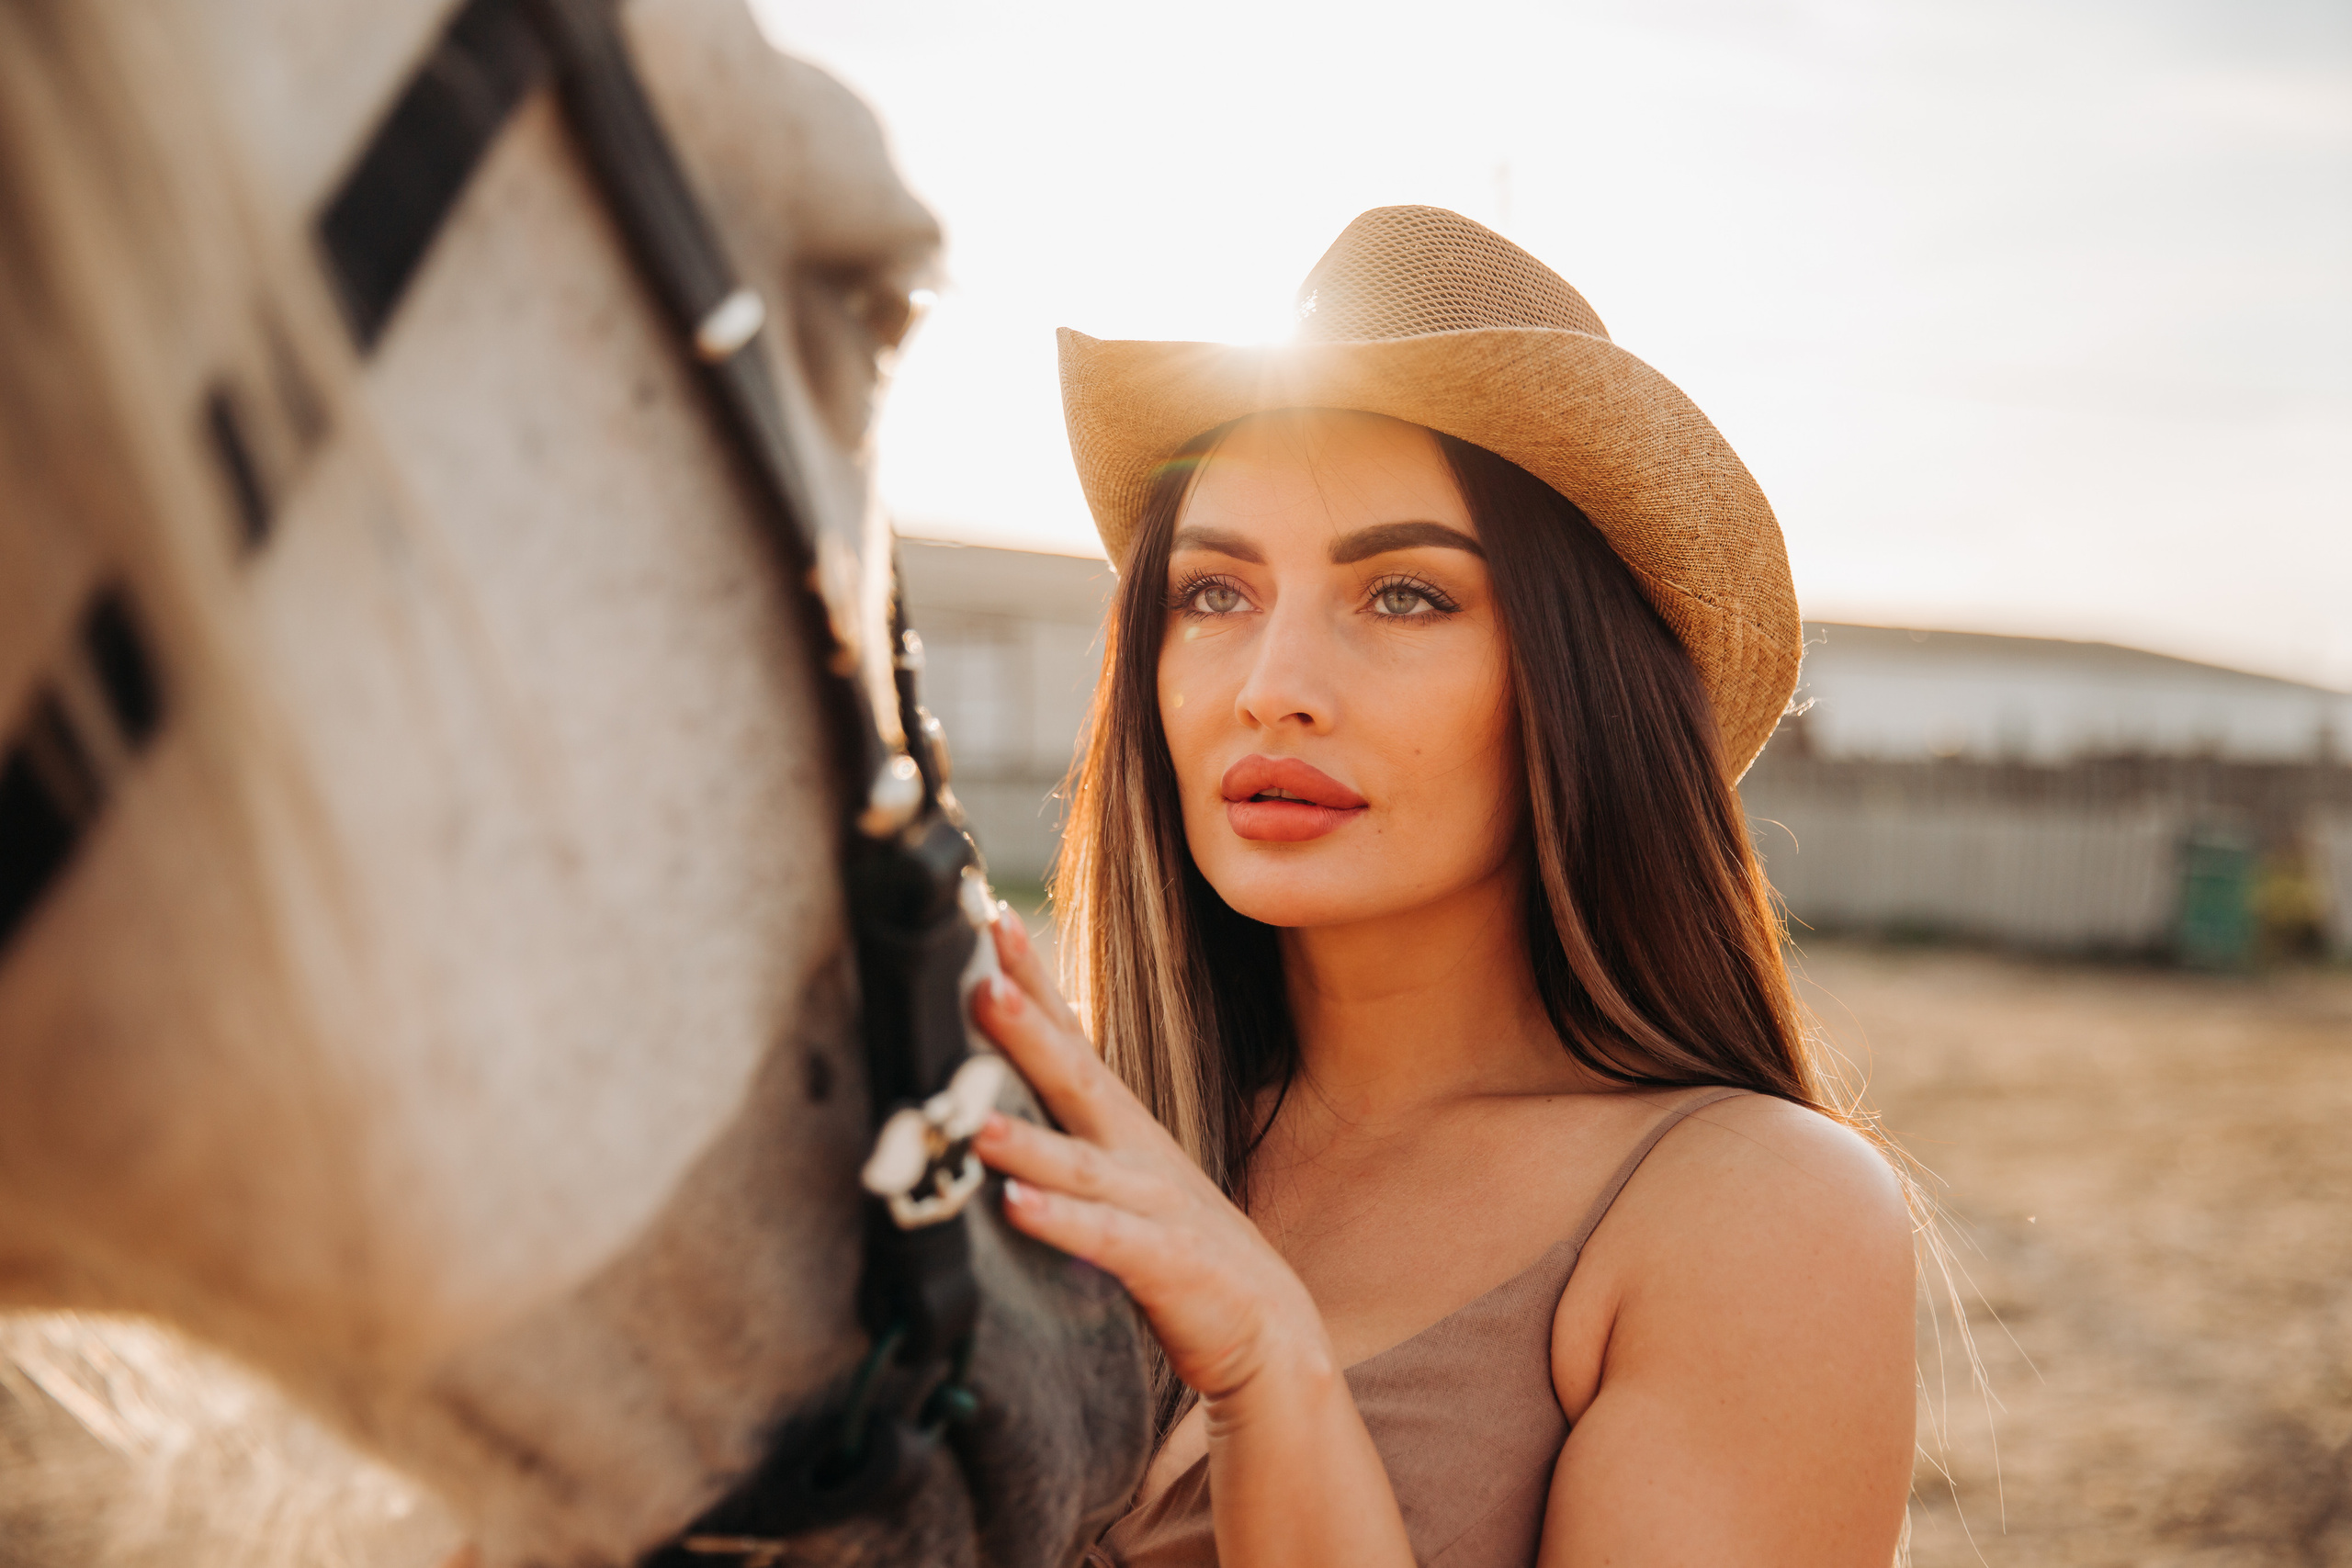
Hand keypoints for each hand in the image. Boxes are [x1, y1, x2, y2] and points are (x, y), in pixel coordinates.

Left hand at [970, 912, 1327, 1402]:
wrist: (1272, 1330)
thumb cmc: (1180, 1254)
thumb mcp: (1121, 1183)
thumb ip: (1068, 1140)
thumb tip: (988, 1101)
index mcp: (1124, 1129)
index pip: (1072, 1041)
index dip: (1033, 982)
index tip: (989, 919)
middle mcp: (1137, 1153)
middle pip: (1077, 1079)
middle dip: (1029, 1028)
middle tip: (980, 980)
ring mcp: (1155, 1205)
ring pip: (1082, 1164)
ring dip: (1027, 1139)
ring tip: (974, 1117)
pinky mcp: (1166, 1264)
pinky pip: (1104, 1241)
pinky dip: (1061, 1222)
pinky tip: (1015, 1207)